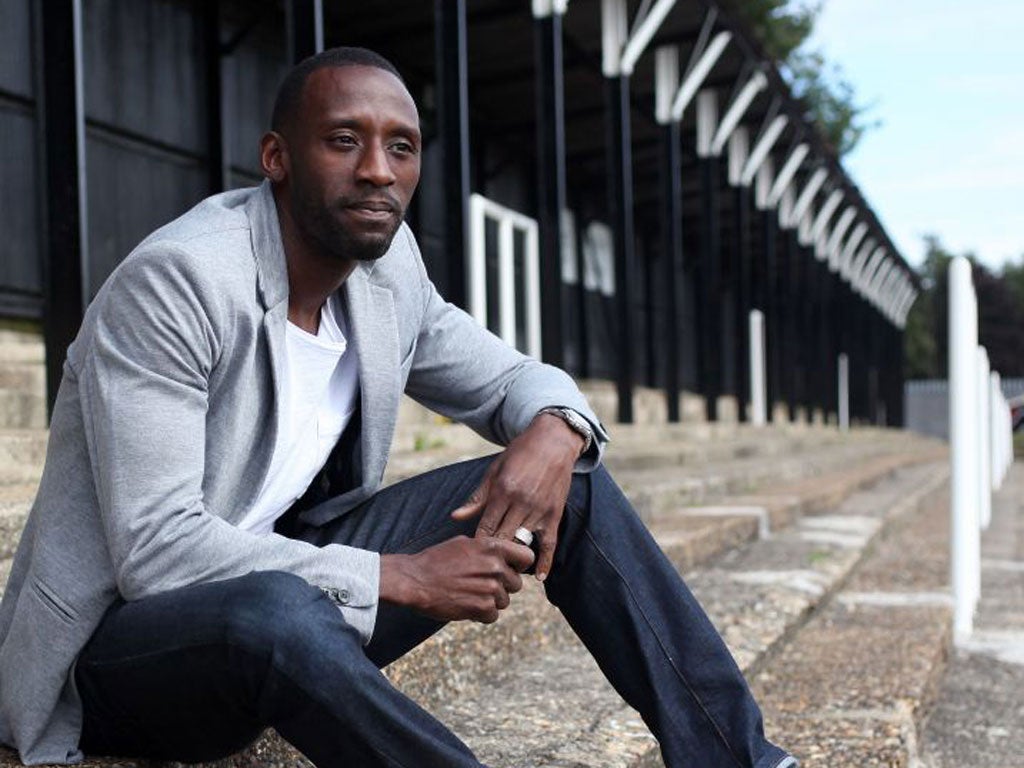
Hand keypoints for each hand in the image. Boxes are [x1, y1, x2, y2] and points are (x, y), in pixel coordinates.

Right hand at [379, 536, 534, 622]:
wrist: (414, 580)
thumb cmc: (436, 560)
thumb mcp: (464, 543)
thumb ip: (488, 548)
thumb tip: (504, 555)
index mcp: (493, 547)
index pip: (527, 558)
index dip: (520, 566)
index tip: (510, 569)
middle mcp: (496, 567)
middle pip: (516, 584)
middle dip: (501, 587)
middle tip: (479, 585)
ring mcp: (491, 588)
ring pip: (504, 601)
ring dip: (490, 601)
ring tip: (468, 594)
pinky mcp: (482, 608)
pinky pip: (493, 615)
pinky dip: (480, 614)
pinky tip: (465, 605)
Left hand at [451, 412, 582, 581]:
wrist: (553, 442)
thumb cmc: (519, 454)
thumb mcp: (494, 471)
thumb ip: (476, 497)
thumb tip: (454, 518)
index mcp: (502, 491)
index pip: (485, 527)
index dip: (477, 544)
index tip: (470, 555)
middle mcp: (520, 503)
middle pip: (502, 539)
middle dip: (492, 556)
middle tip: (482, 570)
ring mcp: (539, 510)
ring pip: (522, 543)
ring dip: (513, 560)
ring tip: (503, 574)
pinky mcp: (554, 514)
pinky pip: (550, 543)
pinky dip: (545, 561)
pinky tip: (539, 577)